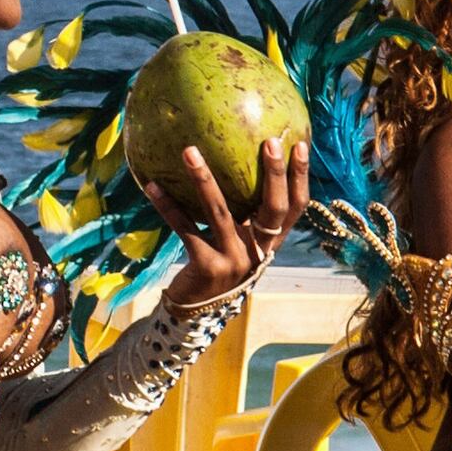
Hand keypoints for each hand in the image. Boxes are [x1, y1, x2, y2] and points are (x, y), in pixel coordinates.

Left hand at [156, 136, 307, 314]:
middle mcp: (258, 250)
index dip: (299, 177)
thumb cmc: (218, 264)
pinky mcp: (207, 266)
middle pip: (273, 208)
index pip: (295, 207)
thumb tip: (234, 160)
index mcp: (269, 241)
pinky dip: (167, 206)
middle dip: (274, 174)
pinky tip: (152, 185)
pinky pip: (184, 229)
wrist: (196, 309)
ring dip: (203, 178)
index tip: (298, 145)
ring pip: (220, 212)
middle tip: (270, 141)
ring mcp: (234, 260)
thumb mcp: (238, 241)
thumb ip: (244, 213)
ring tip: (190, 151)